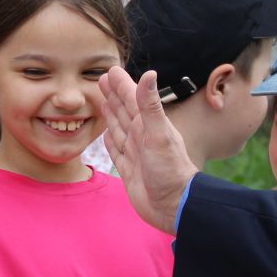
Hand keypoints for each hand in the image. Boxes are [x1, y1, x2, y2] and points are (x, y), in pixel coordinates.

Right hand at [101, 67, 197, 232]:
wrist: (174, 205)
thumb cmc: (170, 169)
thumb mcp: (159, 133)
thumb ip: (150, 105)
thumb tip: (149, 73)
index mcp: (148, 125)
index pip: (132, 99)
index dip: (121, 85)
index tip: (110, 71)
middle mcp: (141, 136)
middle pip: (123, 111)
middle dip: (113, 95)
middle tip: (102, 80)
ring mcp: (135, 153)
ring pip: (118, 129)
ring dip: (110, 115)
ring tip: (103, 101)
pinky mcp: (129, 170)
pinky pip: (116, 151)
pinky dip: (110, 142)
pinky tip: (107, 135)